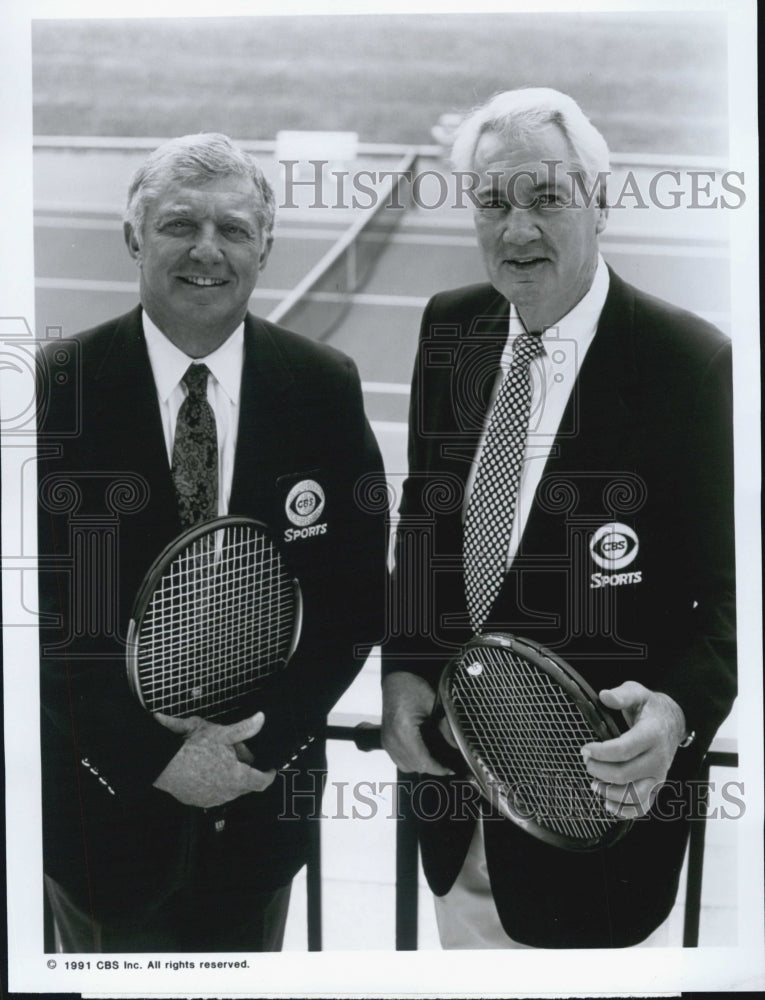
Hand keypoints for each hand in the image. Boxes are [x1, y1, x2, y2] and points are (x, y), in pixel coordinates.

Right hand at [153, 712, 275, 807]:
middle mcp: (227, 792)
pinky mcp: (198, 801)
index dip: (268, 775)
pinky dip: (216, 783)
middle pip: (245, 784)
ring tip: (221, 758)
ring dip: (231, 777)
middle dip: (246, 770)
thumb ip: (244, 728)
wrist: (164, 765)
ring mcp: (212, 799)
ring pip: (230, 789)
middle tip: (238, 752)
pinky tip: (208, 769)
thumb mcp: (221, 733)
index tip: (271, 769)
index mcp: (237, 777)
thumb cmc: (193, 748)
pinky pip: (214, 793)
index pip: (261, 782)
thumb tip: (261, 718)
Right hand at [382, 672, 452, 774]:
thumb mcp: (433, 705)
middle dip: (431, 768)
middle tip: (446, 765)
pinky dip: (410, 760)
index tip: (450, 769)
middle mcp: (392, 739)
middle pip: (413, 766)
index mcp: (403, 731)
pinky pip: (397, 758)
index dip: (437, 768)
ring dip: (420, 765)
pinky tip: (422, 752)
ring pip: (405, 765)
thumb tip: (458, 746)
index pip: (422, 761)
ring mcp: (386, 741)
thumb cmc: (412, 688)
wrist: (396, 679)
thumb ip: (446, 728)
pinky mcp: (385, 739)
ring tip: (435, 760)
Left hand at [581, 681, 686, 818]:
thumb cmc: (649, 707)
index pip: (625, 749)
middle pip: (625, 774)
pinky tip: (608, 804)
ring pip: (634, 795)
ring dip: (609, 793)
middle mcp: (658, 758)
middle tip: (586, 762)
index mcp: (652, 734)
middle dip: (599, 771)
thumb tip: (605, 696)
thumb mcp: (637, 693)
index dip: (601, 753)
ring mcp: (659, 776)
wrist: (673, 722)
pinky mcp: (657, 787)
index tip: (584, 749)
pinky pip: (643, 807)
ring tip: (594, 783)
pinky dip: (624, 811)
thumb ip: (622, 695)